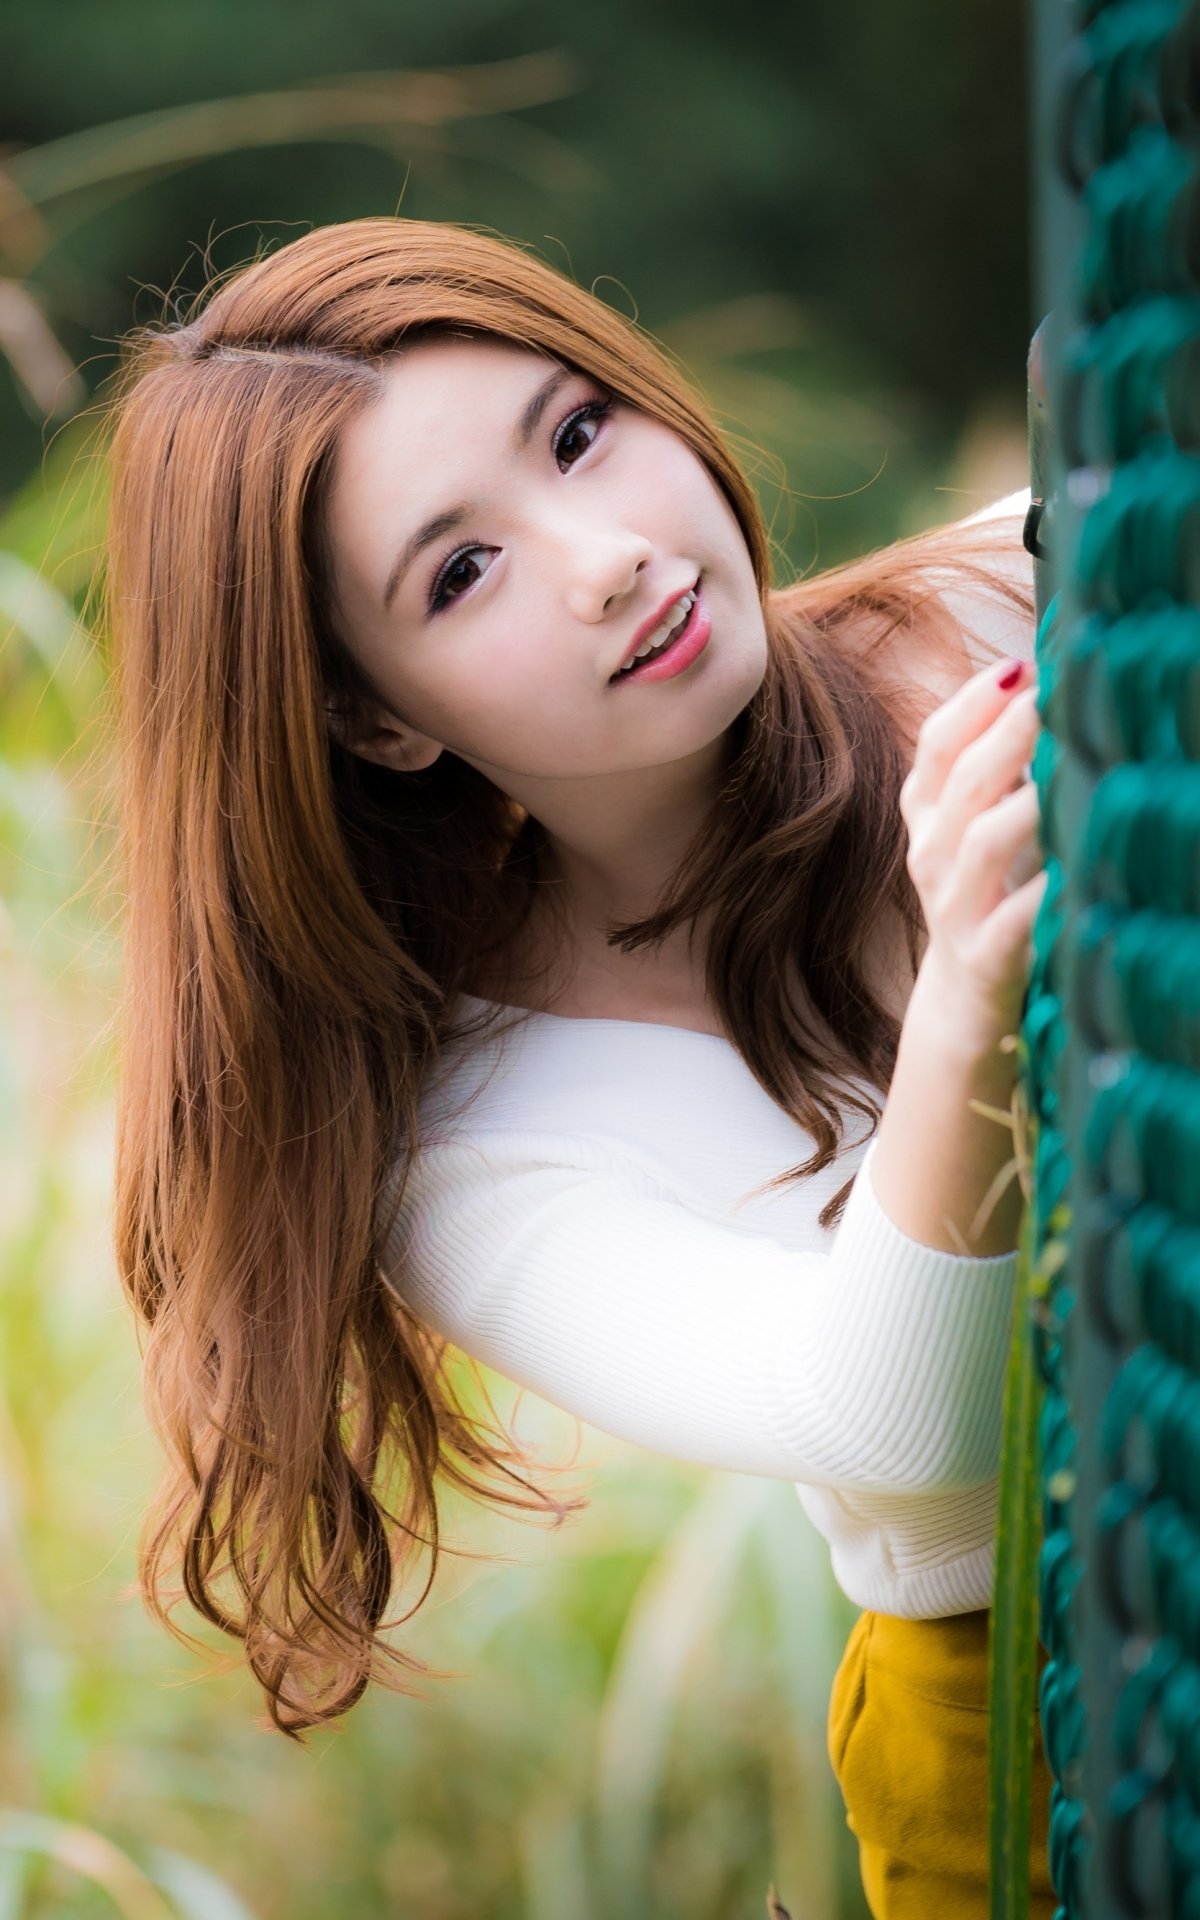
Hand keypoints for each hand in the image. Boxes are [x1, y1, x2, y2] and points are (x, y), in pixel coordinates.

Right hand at [898, 659, 1047, 1044]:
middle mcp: (931, 856)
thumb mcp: (971, 827)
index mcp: (927, 816)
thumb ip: (995, 767)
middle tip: (1054, 695)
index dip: (973, 703)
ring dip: (1028, 801)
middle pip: (964, 782)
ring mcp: (955, 908)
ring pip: (984, 843)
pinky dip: (1045, 890)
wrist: (961, 1003)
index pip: (936, 745)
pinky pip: (1016, 918)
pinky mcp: (986, 958)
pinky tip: (1078, 865)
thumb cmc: (983, 895)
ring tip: (1068, 767)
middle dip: (1010, 732)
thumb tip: (1043, 686)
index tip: (1021, 665)